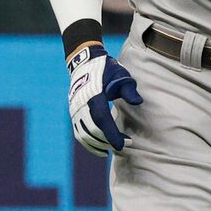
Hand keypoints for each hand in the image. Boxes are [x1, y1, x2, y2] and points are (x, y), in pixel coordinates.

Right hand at [66, 40, 143, 154]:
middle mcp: (81, 104)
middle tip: (125, 145)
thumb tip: (138, 102)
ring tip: (113, 148)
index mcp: (93, 95)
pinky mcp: (72, 113)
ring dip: (98, 144)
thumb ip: (129, 89)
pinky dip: (88, 143)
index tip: (122, 145)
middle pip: (92, 130)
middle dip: (108, 141)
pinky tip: (100, 149)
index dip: (111, 134)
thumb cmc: (106, 69)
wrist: (84, 62)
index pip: (102, 119)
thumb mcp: (121, 74)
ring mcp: (74, 110)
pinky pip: (78, 133)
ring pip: (83, 135)